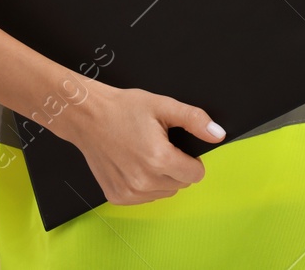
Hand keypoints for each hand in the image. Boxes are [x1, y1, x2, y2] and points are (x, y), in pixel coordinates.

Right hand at [59, 81, 226, 204]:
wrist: (87, 117)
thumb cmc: (123, 109)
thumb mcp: (164, 106)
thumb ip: (195, 120)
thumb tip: (218, 134)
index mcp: (158, 158)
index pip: (196, 174)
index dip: (192, 159)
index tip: (178, 147)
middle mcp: (143, 181)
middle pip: (181, 184)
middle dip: (177, 166)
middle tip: (158, 145)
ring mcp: (129, 192)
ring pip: (165, 192)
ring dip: (162, 177)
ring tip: (144, 153)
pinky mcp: (117, 197)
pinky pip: (146, 197)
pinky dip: (145, 184)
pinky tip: (133, 164)